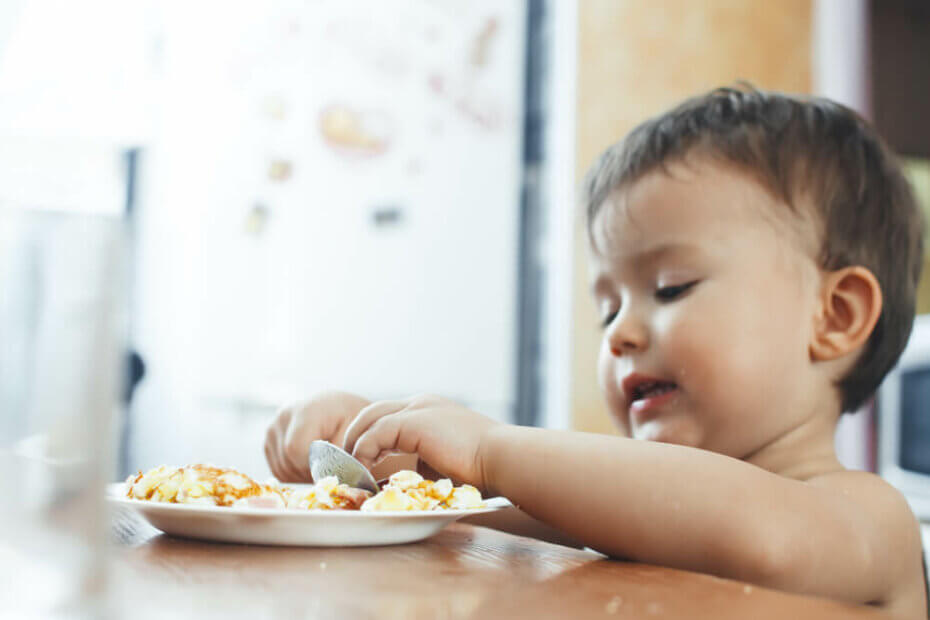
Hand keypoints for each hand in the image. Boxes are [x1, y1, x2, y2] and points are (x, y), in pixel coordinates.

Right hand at [264, 391, 370, 481]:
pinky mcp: (269, 441)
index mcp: (305, 410)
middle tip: (331, 467)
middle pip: (288, 461)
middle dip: (310, 472)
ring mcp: (273, 429)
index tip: (332, 467)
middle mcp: (283, 417)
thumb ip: (341, 455)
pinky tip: (312, 464)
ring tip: (323, 464)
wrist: (343, 409)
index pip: (295, 449)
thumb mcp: (356, 434)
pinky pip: (278, 470)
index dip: (313, 466)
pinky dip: (295, 474)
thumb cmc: (354, 420)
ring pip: (281, 469)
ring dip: (303, 475)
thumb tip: (327, 477)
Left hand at [342, 394, 499, 490]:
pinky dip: (365, 452)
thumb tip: (399, 482)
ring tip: (349, 470)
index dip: (370, 437)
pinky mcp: (413, 421)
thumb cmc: (484, 468)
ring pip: (368, 419)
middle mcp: (420, 403)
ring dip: (355, 445)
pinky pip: (375, 434)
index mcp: (430, 409)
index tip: (361, 462)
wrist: (502, 459)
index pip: (388, 416)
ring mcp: (416, 408)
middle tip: (345, 464)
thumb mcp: (445, 462)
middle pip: (371, 413)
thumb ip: (422, 463)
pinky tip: (364, 471)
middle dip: (354, 437)